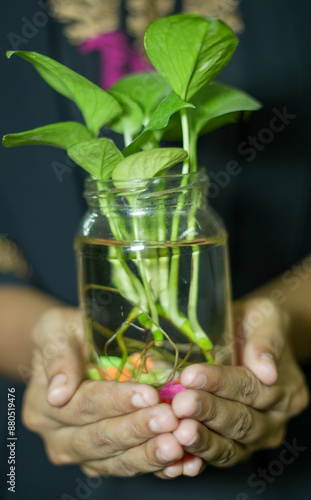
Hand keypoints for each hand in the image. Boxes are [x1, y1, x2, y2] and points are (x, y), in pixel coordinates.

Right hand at [22, 307, 183, 476]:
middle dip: (138, 429)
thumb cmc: (68, 333)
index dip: (117, 401)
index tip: (148, 394)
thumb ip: (57, 356)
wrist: (75, 350)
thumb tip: (59, 392)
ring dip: (149, 453)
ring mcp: (82, 455)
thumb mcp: (56, 330)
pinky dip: (157, 466)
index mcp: (43, 405)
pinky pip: (131, 468)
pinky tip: (181, 461)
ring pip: (117, 460)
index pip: (84, 406)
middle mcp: (58, 437)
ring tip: (178, 444)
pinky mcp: (104, 463)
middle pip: (101, 438)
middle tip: (170, 419)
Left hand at [162, 298, 308, 477]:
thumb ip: (266, 340)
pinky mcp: (235, 449)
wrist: (248, 339)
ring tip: (177, 431)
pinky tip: (175, 454)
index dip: (220, 383)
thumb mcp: (266, 317)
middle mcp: (275, 419)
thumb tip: (266, 369)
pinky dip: (196, 459)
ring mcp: (255, 439)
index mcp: (287, 388)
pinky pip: (216, 459)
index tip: (191, 376)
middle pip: (241, 421)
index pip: (251, 388)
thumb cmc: (253, 323)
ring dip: (202, 441)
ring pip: (230, 447)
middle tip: (179, 405)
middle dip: (208, 413)